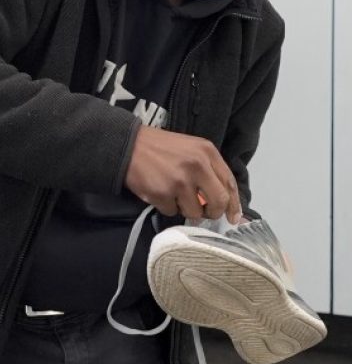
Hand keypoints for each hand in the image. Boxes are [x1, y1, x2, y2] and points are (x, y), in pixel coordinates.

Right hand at [125, 125, 240, 221]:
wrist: (130, 146)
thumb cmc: (161, 148)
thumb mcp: (192, 149)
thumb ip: (208, 169)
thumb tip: (220, 199)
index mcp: (207, 153)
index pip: (229, 183)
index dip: (234, 204)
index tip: (234, 217)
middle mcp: (197, 166)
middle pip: (218, 202)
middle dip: (213, 213)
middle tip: (205, 213)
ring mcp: (179, 181)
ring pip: (195, 212)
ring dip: (186, 210)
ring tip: (175, 196)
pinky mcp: (162, 194)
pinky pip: (171, 212)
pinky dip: (167, 207)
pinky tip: (160, 194)